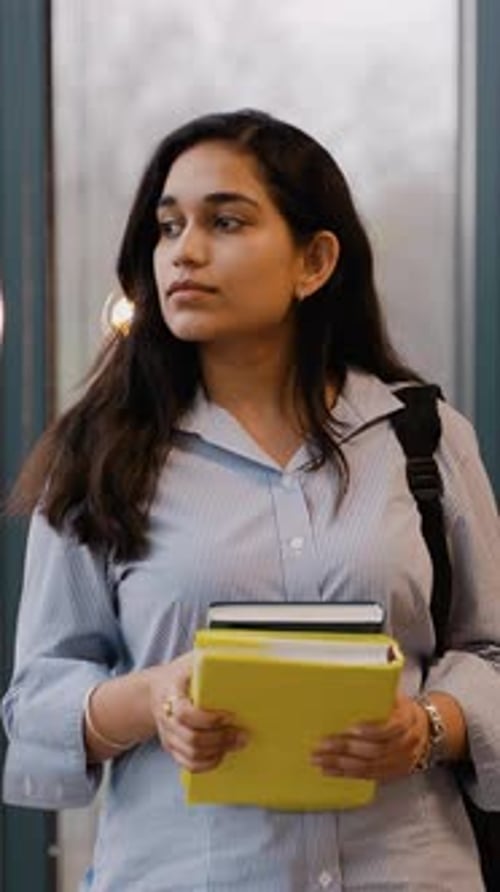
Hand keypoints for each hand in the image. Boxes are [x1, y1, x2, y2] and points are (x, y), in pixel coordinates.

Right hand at [148, 651, 248, 772]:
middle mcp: (166, 718)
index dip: (208, 719)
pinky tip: (222, 754)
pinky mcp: (172, 748)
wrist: (158, 689)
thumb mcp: (191, 661)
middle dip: (220, 739)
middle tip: (243, 734)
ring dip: (217, 752)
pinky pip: (188, 764)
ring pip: (191, 755)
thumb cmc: (181, 673)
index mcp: (170, 693)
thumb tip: (239, 655)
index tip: (230, 715)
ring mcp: (168, 735)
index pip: (184, 714)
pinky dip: (207, 764)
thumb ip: (207, 660)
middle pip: (191, 738)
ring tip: (237, 743)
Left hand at [310, 692, 427, 781]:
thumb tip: (369, 662)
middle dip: (345, 748)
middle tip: (322, 744)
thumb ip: (383, 685)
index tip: (350, 728)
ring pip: (368, 766)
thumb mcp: (398, 695)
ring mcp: (400, 762)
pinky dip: (345, 774)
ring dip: (340, 764)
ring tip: (318, 759)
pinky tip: (328, 770)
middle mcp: (406, 744)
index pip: (391, 728)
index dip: (371, 730)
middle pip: (374, 749)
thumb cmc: (404, 709)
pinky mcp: (392, 773)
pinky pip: (367, 776)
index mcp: (408, 720)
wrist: (428, 730)